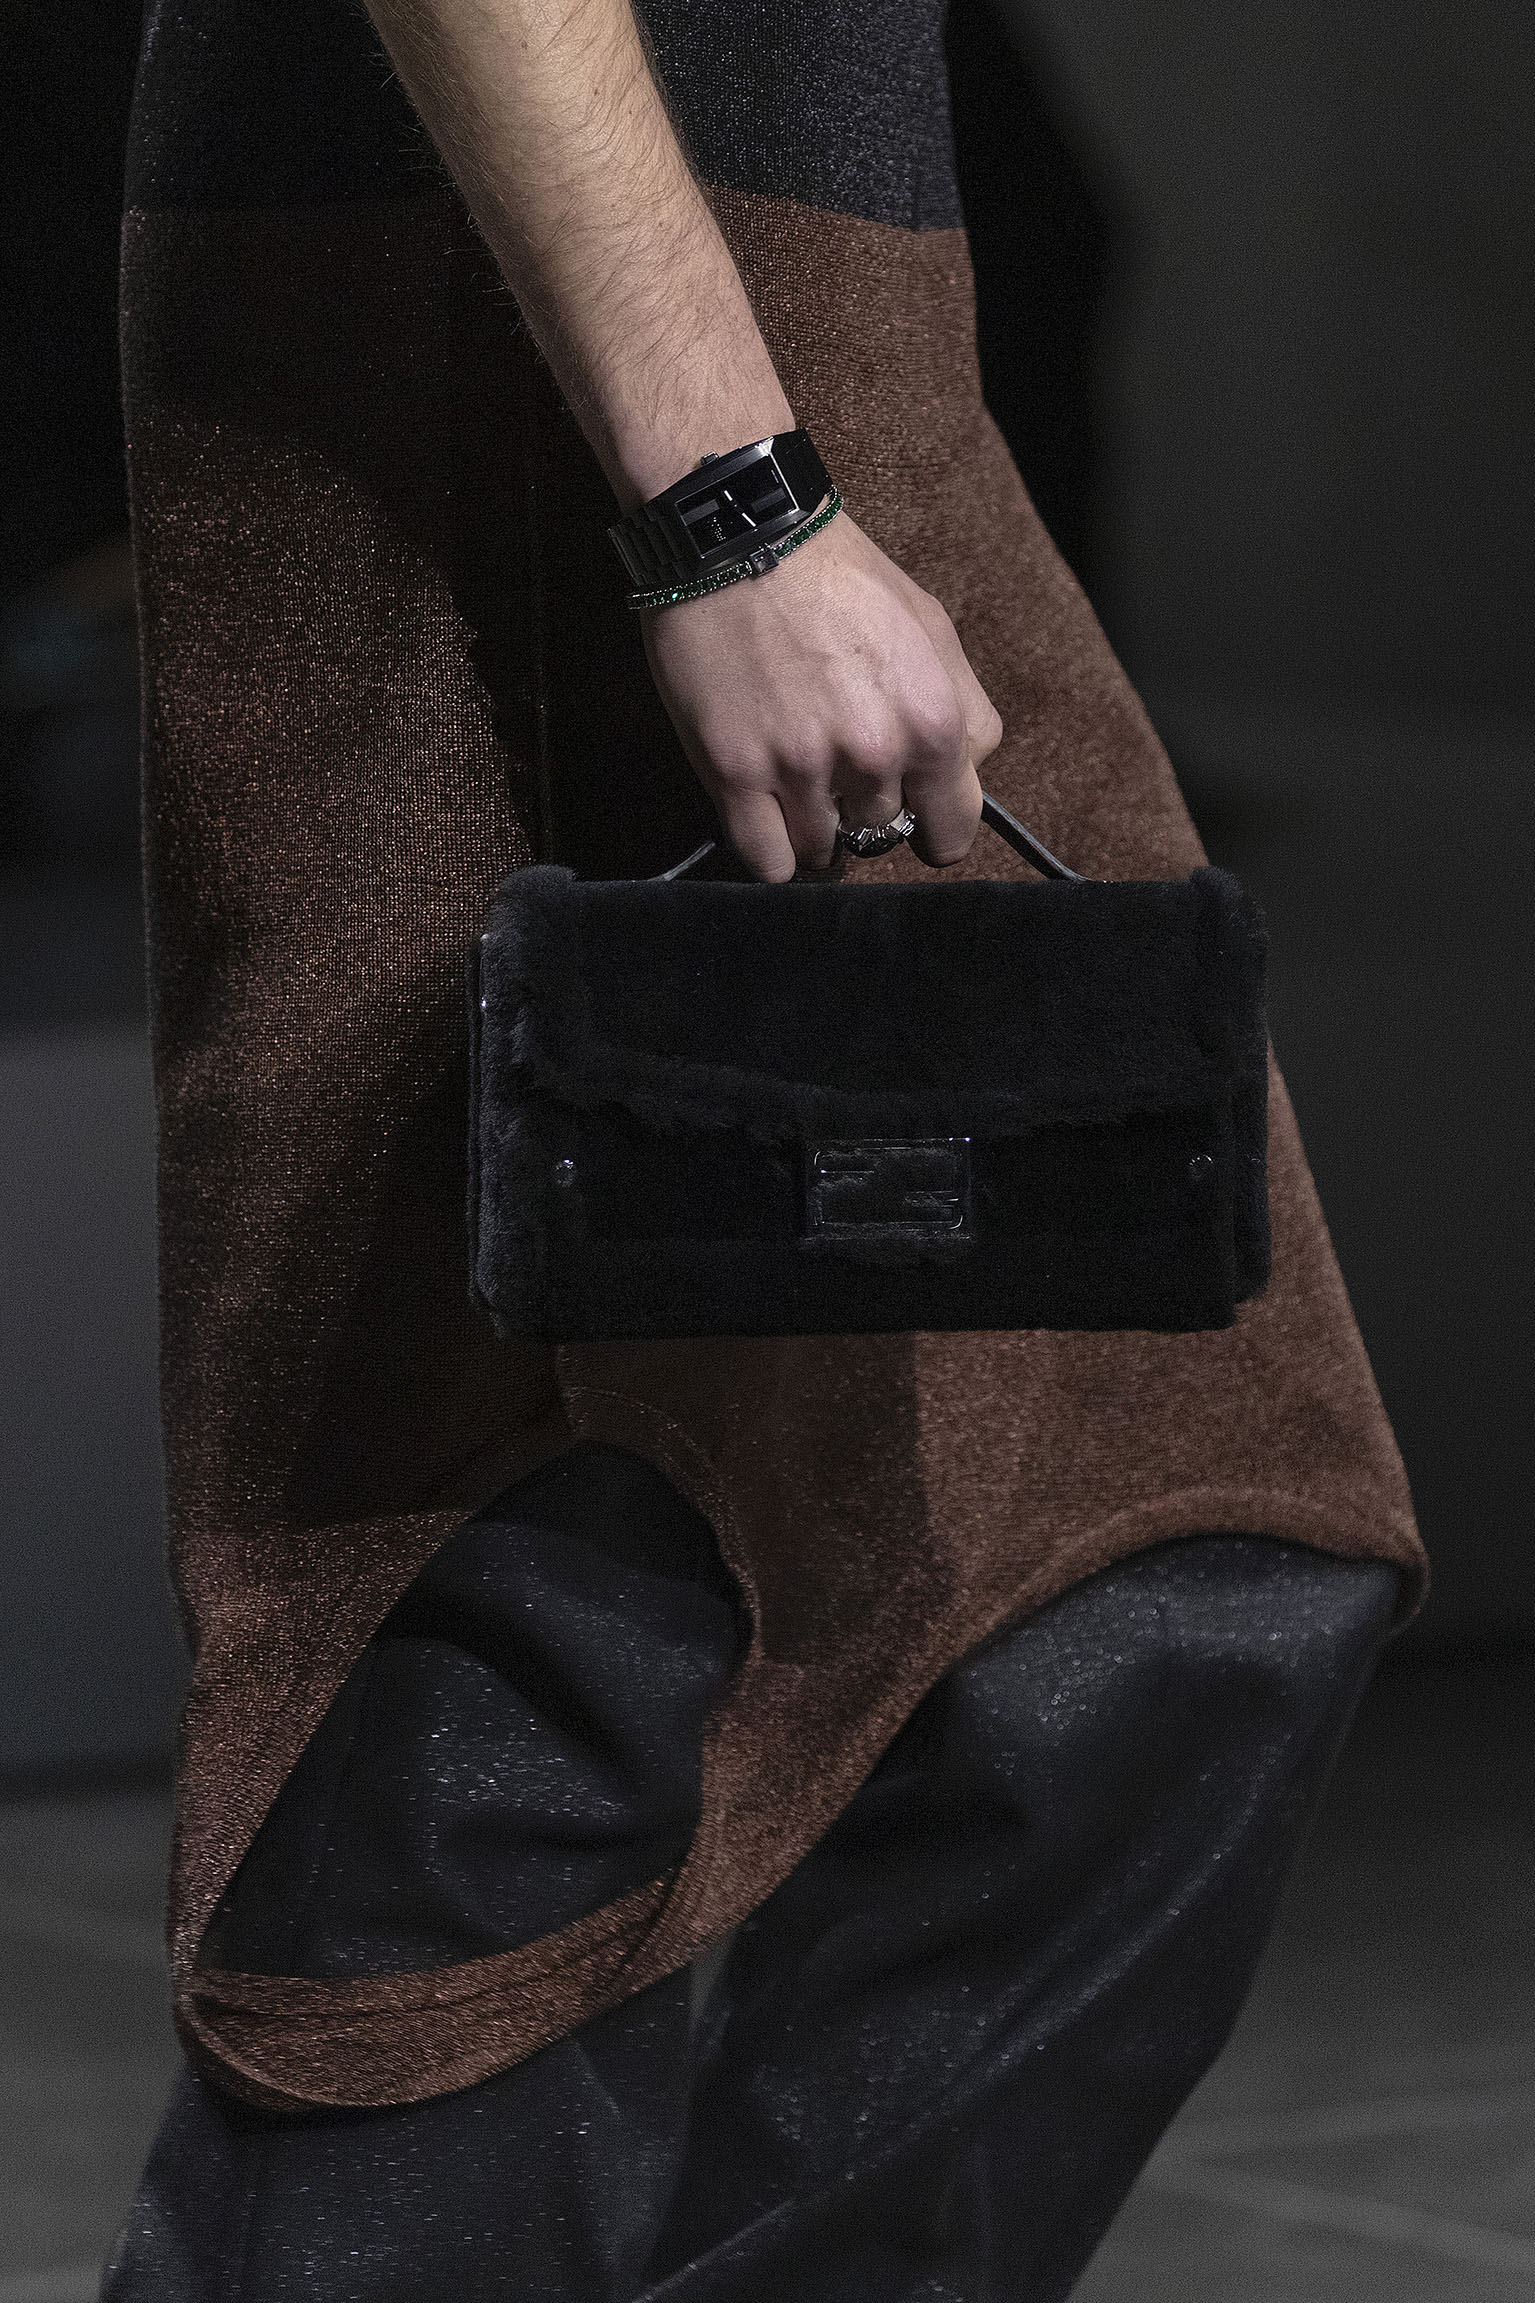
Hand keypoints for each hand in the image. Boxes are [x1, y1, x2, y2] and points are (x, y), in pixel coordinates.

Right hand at [640, 514, 1001, 880]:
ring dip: (814, 830)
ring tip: (797, 782)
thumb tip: (964, 778)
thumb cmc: (837, 575)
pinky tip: (767, 817)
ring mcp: (802, 769)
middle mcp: (874, 755)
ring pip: (822, 853)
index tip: (912, 816)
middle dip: (864, 809)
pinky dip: (771, 852)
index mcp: (934, 723)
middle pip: (880, 836)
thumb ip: (964, 710)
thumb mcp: (932, 628)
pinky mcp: (736, 775)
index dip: (932, 827)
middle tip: (837, 763)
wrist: (738, 535)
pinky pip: (767, 863)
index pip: (952, 833)